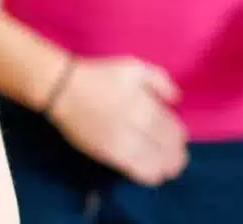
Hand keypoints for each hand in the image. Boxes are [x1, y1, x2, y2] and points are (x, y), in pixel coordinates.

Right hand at [46, 56, 188, 185]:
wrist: (61, 88)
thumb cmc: (99, 75)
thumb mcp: (133, 67)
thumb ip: (160, 80)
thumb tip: (175, 100)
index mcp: (146, 106)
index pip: (175, 132)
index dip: (180, 138)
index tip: (177, 139)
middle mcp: (137, 127)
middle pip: (169, 150)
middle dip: (177, 156)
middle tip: (176, 156)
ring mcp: (122, 143)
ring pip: (156, 164)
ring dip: (167, 168)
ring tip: (168, 168)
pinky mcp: (107, 154)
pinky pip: (137, 171)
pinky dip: (150, 175)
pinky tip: (153, 173)